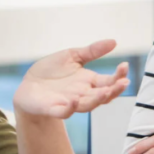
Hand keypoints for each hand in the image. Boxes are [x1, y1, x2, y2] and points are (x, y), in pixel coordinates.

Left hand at [13, 40, 129, 119]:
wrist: (29, 84)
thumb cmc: (52, 71)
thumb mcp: (72, 56)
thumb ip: (92, 51)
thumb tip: (114, 41)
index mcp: (89, 82)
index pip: (109, 81)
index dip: (118, 76)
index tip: (124, 66)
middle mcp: (83, 94)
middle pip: (103, 96)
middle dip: (114, 90)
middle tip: (123, 83)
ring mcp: (69, 103)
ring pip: (87, 105)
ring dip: (97, 100)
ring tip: (106, 92)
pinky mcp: (53, 109)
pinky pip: (64, 112)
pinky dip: (70, 109)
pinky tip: (74, 101)